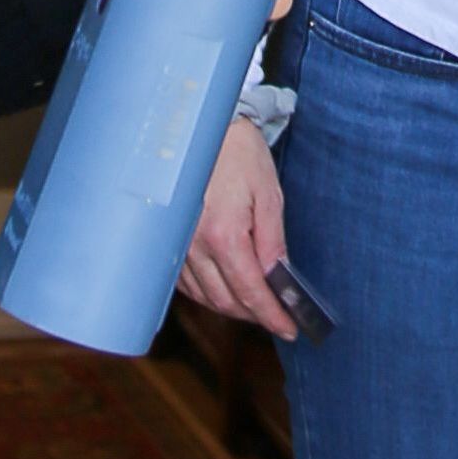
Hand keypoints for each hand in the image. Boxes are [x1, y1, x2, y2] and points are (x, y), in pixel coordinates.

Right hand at [179, 117, 292, 332]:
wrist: (200, 129)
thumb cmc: (239, 155)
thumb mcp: (268, 195)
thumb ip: (272, 242)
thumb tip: (280, 279)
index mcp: (224, 234)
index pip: (250, 292)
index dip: (272, 316)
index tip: (289, 329)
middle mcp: (194, 245)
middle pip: (225, 301)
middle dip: (253, 315)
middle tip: (278, 316)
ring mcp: (177, 245)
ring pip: (204, 296)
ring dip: (231, 307)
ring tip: (255, 303)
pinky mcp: (168, 241)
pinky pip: (185, 283)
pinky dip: (207, 293)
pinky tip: (224, 286)